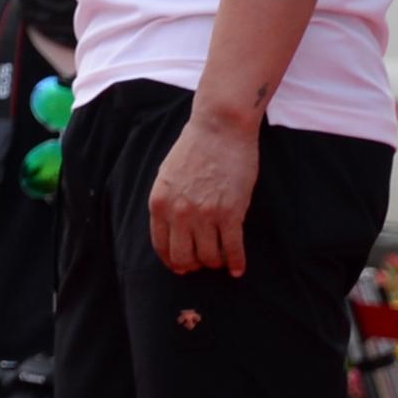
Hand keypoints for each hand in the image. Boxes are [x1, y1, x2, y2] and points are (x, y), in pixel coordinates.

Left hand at [148, 112, 259, 274]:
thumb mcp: (167, 176)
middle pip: (183, 257)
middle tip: (201, 266)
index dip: (172, 261)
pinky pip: (233, 248)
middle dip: (192, 266)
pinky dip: (236, 262)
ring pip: (209, 256)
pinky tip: (238, 269)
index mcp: (159, 203)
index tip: (181, 266)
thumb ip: (167, 202)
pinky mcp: (231, 212)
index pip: (161, 246)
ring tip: (221, 261)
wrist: (220, 128)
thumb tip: (171, 229)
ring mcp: (206, 214)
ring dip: (215, 263)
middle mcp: (179, 213)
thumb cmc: (194, 148)